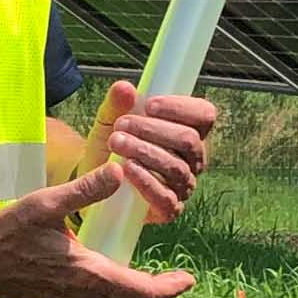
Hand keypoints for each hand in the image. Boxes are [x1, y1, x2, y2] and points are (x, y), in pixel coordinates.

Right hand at [0, 164, 197, 297]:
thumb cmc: (5, 233)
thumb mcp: (46, 205)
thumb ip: (85, 190)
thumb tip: (119, 171)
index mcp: (87, 274)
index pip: (141, 293)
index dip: (169, 288)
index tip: (188, 279)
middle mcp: (83, 296)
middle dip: (161, 296)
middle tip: (180, 281)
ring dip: (141, 297)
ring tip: (157, 280)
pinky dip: (120, 296)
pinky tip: (117, 275)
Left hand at [84, 81, 216, 225]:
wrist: (93, 180)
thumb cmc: (112, 146)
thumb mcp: (109, 121)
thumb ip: (116, 104)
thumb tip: (124, 88)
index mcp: (188, 131)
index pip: (204, 115)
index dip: (181, 108)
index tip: (149, 105)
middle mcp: (193, 159)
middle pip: (189, 139)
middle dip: (153, 129)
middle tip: (121, 125)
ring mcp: (183, 186)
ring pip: (177, 167)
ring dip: (144, 151)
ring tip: (116, 142)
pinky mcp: (169, 209)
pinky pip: (167, 198)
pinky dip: (147, 182)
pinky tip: (127, 169)